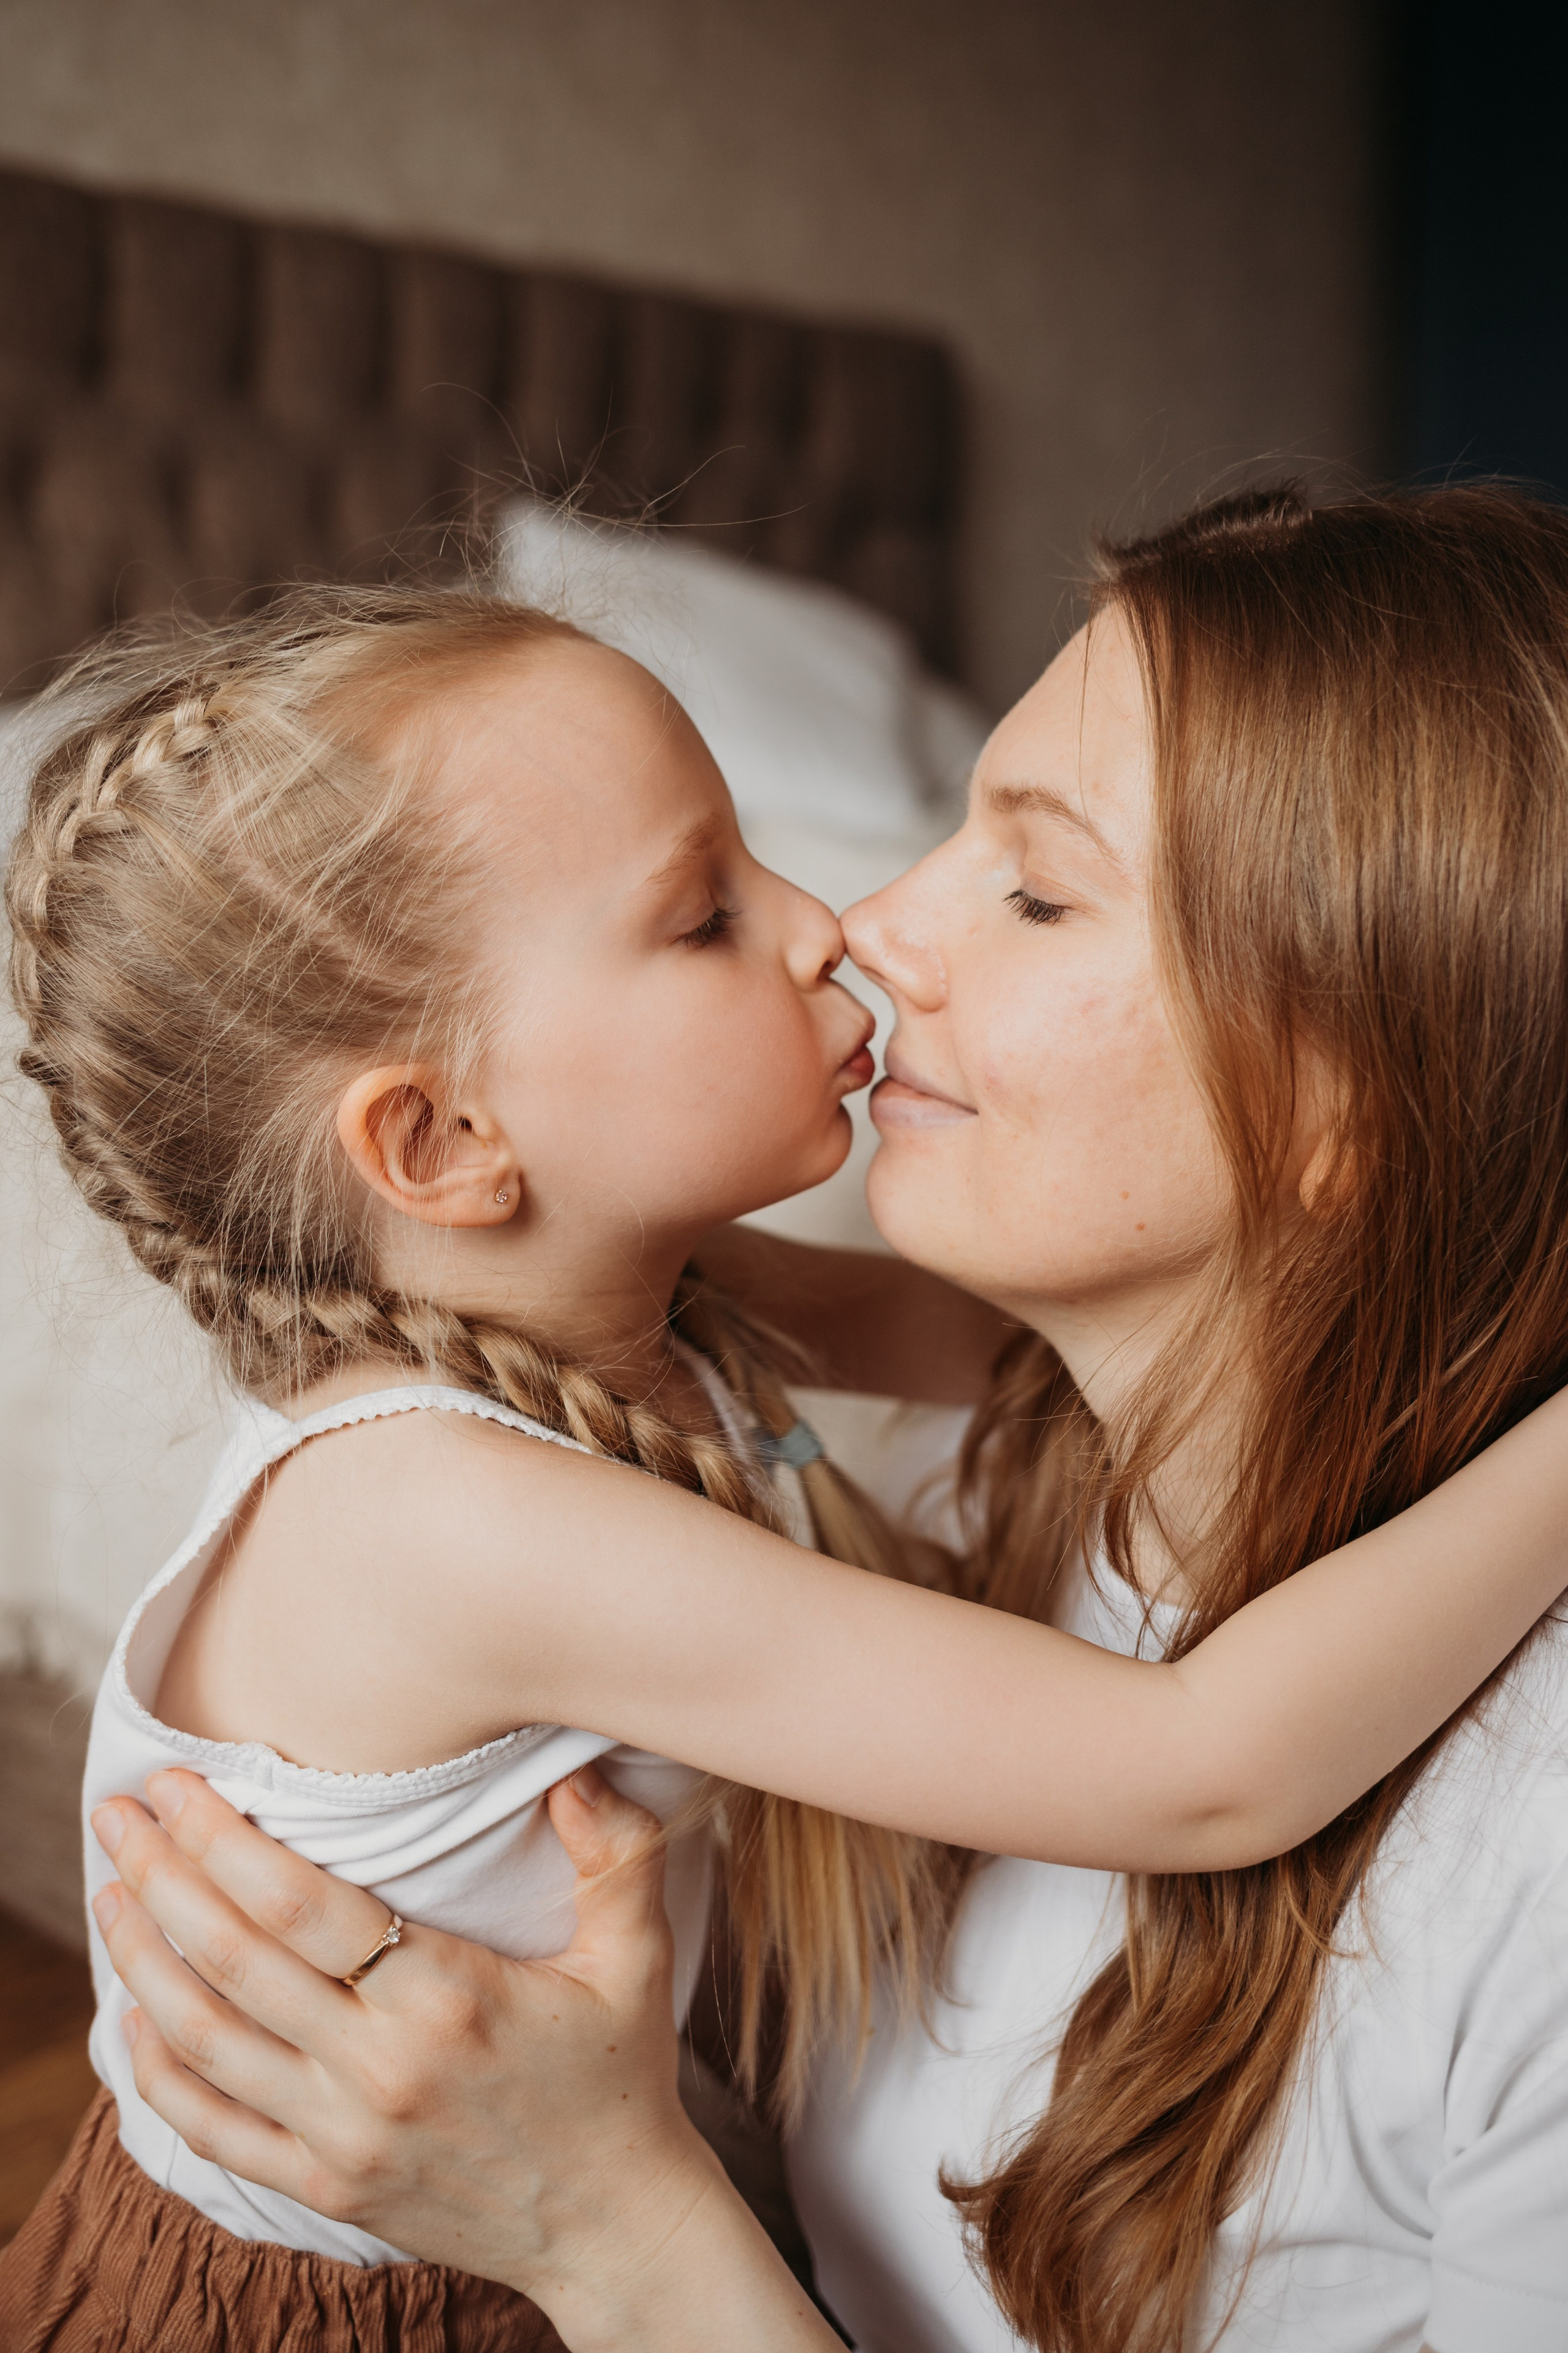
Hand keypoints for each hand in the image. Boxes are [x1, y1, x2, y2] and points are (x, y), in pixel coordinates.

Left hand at [89, 1766, 833, 2348]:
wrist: (613, 2224)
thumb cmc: (620, 2075)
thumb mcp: (637, 1955)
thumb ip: (617, 1852)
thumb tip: (577, 1772)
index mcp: (447, 1998)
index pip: (300, 1908)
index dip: (224, 1840)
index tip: (177, 1786)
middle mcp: (379, 2068)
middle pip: (233, 1960)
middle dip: (162, 1876)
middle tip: (119, 1815)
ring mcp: (343, 2136)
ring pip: (206, 2038)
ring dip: (143, 1959)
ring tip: (113, 1891)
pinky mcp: (326, 2186)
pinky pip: (213, 2126)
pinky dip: (158, 2070)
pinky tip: (133, 2014)